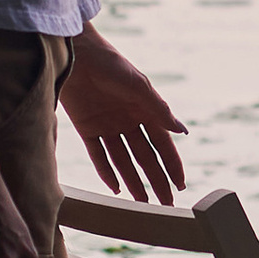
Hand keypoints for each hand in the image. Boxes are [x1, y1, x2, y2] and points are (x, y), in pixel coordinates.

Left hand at [59, 32, 189, 204]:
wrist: (76, 53)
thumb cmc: (111, 63)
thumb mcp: (138, 85)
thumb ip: (158, 109)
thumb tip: (182, 131)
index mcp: (144, 109)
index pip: (162, 144)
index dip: (172, 165)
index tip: (180, 185)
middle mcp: (128, 120)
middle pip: (145, 157)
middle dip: (156, 180)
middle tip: (165, 204)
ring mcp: (107, 126)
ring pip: (123, 160)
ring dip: (133, 181)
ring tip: (142, 203)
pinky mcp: (86, 127)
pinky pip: (98, 155)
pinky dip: (107, 171)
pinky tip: (116, 188)